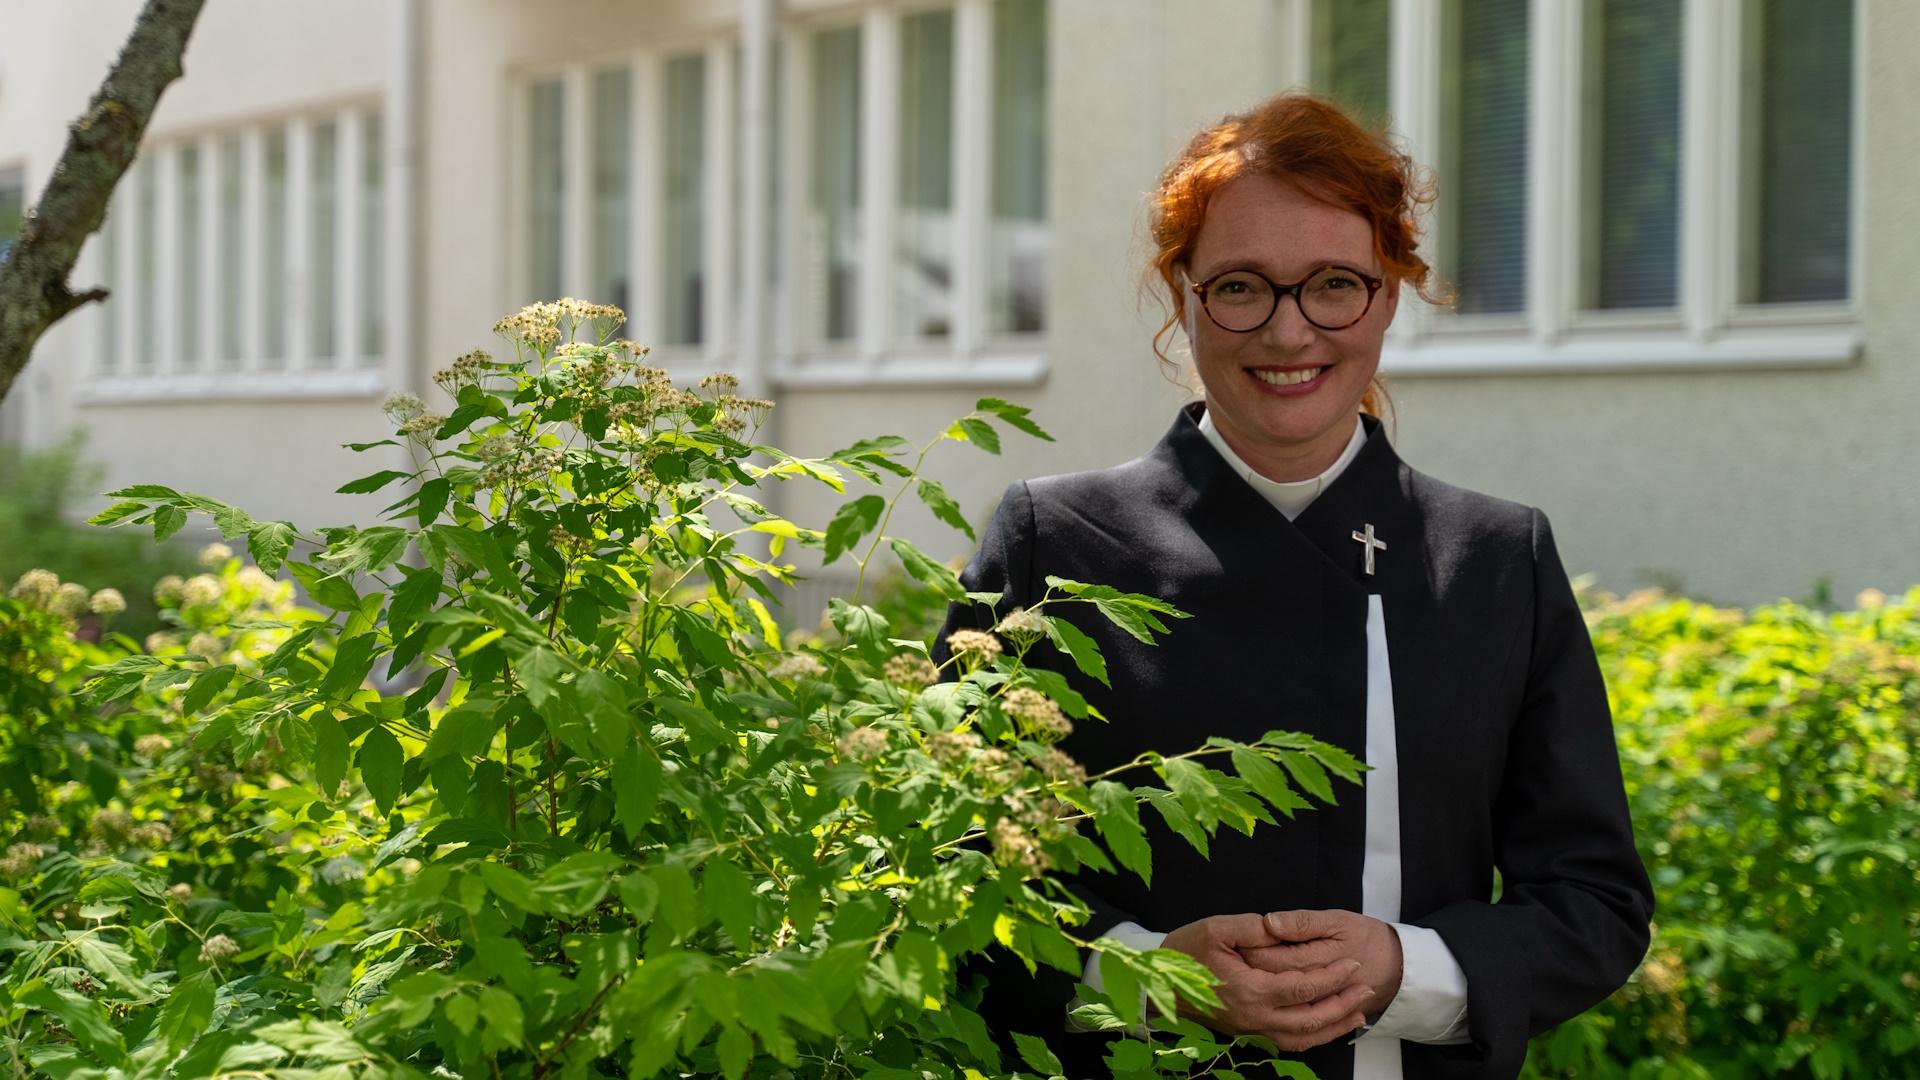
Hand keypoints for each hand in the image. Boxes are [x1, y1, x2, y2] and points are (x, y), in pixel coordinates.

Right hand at [1159, 914, 1373, 1051]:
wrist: (1157, 984)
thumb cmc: (1184, 954)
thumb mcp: (1215, 929)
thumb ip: (1252, 927)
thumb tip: (1281, 926)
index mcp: (1250, 990)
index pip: (1304, 988)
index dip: (1333, 977)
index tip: (1353, 963)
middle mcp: (1255, 1016)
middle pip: (1312, 1018)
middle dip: (1343, 1003)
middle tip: (1366, 986)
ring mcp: (1252, 1029)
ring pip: (1304, 1037)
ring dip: (1335, 1025)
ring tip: (1359, 1012)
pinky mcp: (1249, 1033)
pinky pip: (1289, 1043)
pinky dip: (1315, 1038)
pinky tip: (1329, 1027)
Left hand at [1241, 909, 1403, 1023]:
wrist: (1397, 967)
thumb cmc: (1366, 938)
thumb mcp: (1338, 921)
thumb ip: (1302, 922)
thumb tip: (1269, 922)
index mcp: (1322, 958)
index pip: (1276, 959)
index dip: (1252, 951)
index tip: (1235, 941)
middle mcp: (1319, 988)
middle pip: (1277, 983)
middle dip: (1253, 971)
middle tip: (1235, 958)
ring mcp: (1321, 1007)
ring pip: (1285, 1006)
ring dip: (1264, 992)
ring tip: (1249, 976)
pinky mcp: (1323, 1019)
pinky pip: (1298, 1024)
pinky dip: (1280, 1011)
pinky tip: (1268, 999)